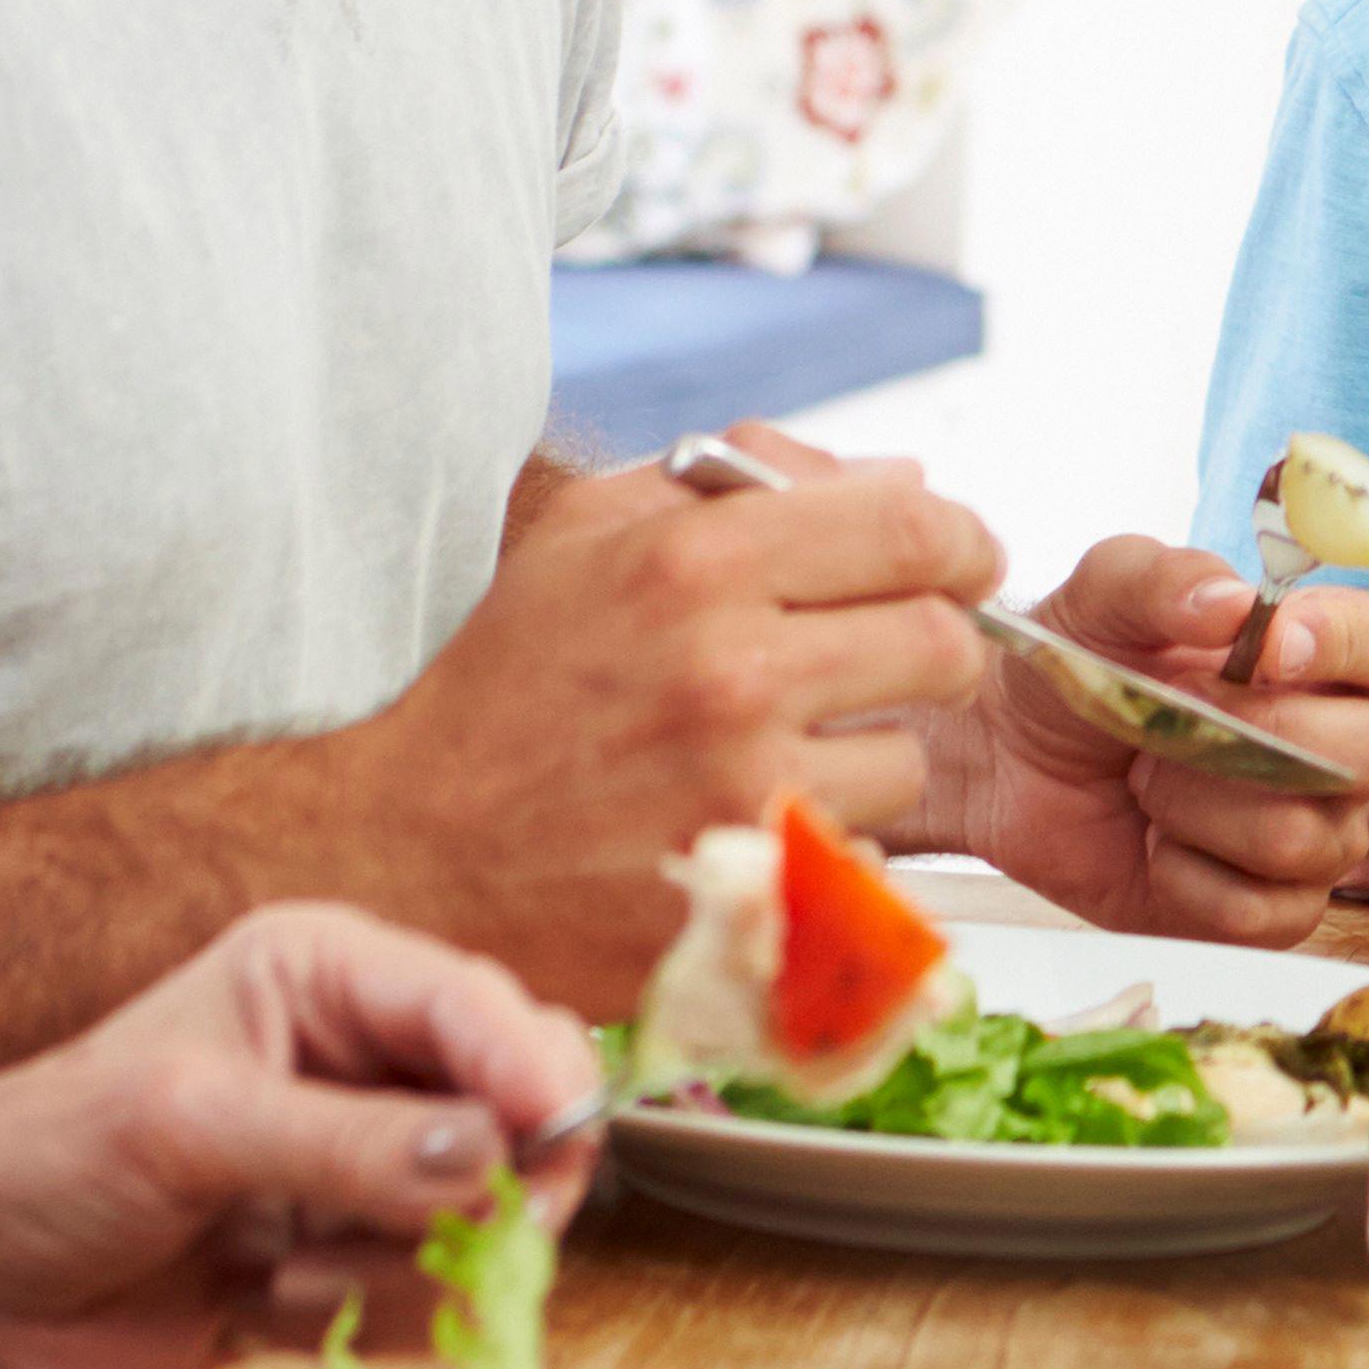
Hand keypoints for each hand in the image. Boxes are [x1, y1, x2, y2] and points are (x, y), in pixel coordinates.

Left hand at [0, 909, 602, 1368]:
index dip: (531, 1072)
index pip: (477, 1007)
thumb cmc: (30, 1170)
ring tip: (279, 1274)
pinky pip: (432, 1296)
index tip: (554, 1139)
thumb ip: (350, 1144)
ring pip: (488, 1219)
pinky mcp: (349, 1262)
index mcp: (322, 976)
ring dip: (398, 1268)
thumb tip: (492, 1158)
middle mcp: (361, 1061)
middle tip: (430, 1237)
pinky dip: (362, 1317)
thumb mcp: (186, 1129)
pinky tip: (262, 1307)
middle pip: (520, 1112)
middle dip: (480, 1189)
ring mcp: (363, 1167)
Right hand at [331, 445, 1005, 999]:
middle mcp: (729, 672)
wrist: (407, 843)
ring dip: (870, 757)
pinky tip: (758, 826)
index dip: (961, 544)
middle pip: (944, 644)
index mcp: (695, 562)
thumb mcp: (589, 535)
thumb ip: (743, 482)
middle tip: (884, 663)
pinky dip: (828, 843)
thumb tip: (901, 474)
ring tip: (786, 755)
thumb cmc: (502, 681)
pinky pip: (862, 857)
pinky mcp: (741, 893)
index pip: (914, 529)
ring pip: (910, 761)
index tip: (960, 563)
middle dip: (931, 648)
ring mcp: (739, 793)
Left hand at [922, 536, 1368, 938]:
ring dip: (1199, 807)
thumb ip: (1165, 578)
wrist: (1008, 760)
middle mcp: (1346, 744)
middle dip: (1264, 737)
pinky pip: (1263, 912)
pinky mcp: (1274, 910)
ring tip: (1147, 779)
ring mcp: (1319, 832)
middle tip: (1176, 715)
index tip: (1271, 647)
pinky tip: (1154, 845)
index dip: (1357, 645)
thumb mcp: (1102, 594)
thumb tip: (1233, 603)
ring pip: (1309, 839)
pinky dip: (1186, 877)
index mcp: (1329, 654)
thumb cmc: (1077, 664)